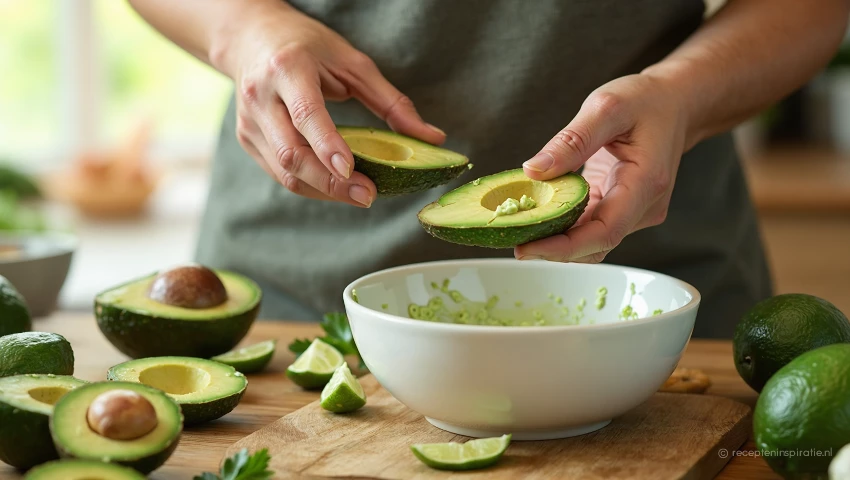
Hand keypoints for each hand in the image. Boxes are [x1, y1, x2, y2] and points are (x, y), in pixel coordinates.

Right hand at [220, 3, 444, 206]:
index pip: (306, 115)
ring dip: (324, 190)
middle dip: (330, 181)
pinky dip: (311, 185)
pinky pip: (280, 174)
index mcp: (287, 69)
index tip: (351, 170)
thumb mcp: (354, 64)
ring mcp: (249, 122)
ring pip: (284, 172)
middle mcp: (261, 97)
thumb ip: (392, 102)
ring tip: (359, 195)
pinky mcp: (247, 139)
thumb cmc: (309, 48)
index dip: (327, 146)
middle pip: (292, 153)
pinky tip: (337, 186)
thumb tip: (433, 137)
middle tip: (368, 196)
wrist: (252, 39)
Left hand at [515, 74, 687, 261]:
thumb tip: (533, 170)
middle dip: (552, 249)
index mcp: (646, 183)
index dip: (564, 248)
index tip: (527, 249)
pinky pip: (590, 226)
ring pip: (591, 241)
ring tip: (518, 228)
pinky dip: (563, 226)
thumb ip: (571, 141)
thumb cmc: (645, 101)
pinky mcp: (621, 208)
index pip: (605, 232)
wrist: (674, 103)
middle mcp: (645, 206)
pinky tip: (536, 216)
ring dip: (555, 239)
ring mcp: (635, 211)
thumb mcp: (606, 107)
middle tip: (511, 240)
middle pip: (596, 244)